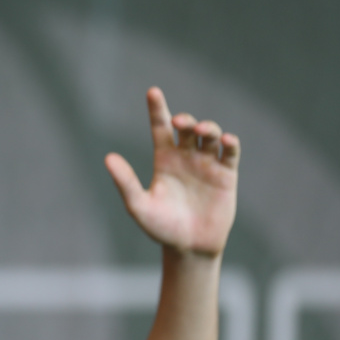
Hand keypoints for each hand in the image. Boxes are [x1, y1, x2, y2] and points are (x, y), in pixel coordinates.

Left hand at [104, 86, 239, 257]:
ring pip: (210, 135)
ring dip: (208, 128)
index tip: (153, 92)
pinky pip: (230, 153)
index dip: (157, 109)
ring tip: (202, 130)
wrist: (189, 248)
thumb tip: (108, 158)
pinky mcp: (226, 175)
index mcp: (164, 159)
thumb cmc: (160, 228)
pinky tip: (226, 141)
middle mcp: (186, 157)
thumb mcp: (139, 205)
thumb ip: (126, 182)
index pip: (160, 128)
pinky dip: (230, 144)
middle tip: (181, 122)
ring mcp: (207, 164)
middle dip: (186, 120)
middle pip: (188, 128)